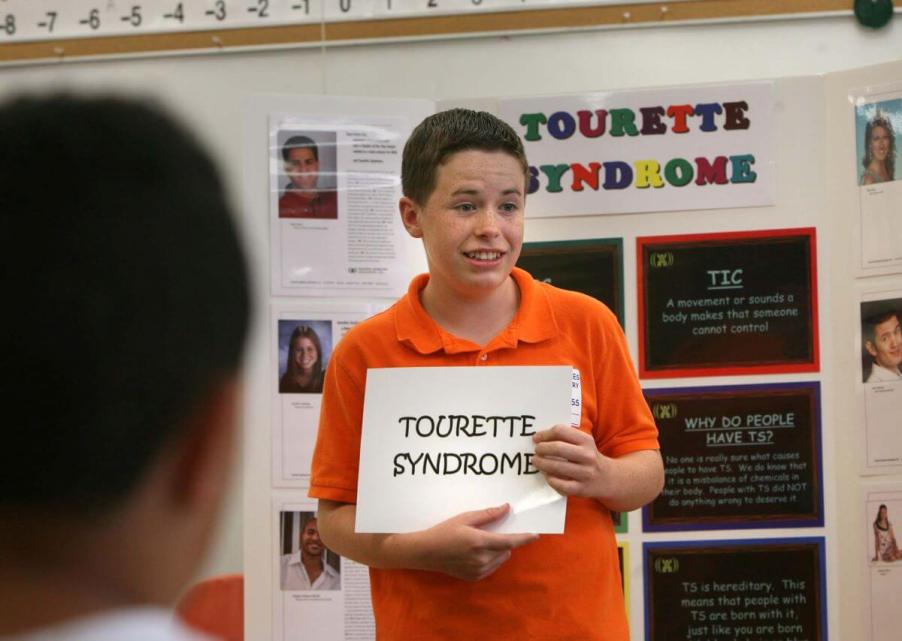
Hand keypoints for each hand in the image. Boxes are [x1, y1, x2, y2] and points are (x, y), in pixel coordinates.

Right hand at [408, 504, 538, 580]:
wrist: (426, 552)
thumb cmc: (444, 531)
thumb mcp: (465, 518)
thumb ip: (488, 515)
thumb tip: (506, 508)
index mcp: (480, 542)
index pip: (509, 542)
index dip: (524, 538)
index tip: (536, 535)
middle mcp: (481, 559)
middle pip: (507, 551)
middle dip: (506, 541)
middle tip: (492, 532)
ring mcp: (478, 571)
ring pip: (501, 560)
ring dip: (499, 551)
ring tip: (482, 542)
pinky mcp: (474, 578)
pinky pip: (492, 567)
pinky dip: (491, 559)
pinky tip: (476, 552)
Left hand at [532, 424, 609, 497]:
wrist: (608, 478)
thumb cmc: (588, 457)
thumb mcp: (583, 443)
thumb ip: (565, 438)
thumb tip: (539, 438)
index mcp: (586, 440)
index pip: (561, 431)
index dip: (545, 434)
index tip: (536, 438)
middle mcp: (587, 456)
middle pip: (558, 448)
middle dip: (542, 449)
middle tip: (536, 451)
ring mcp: (585, 473)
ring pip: (557, 467)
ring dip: (542, 463)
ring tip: (536, 462)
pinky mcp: (582, 488)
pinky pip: (561, 485)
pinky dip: (551, 480)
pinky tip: (547, 476)